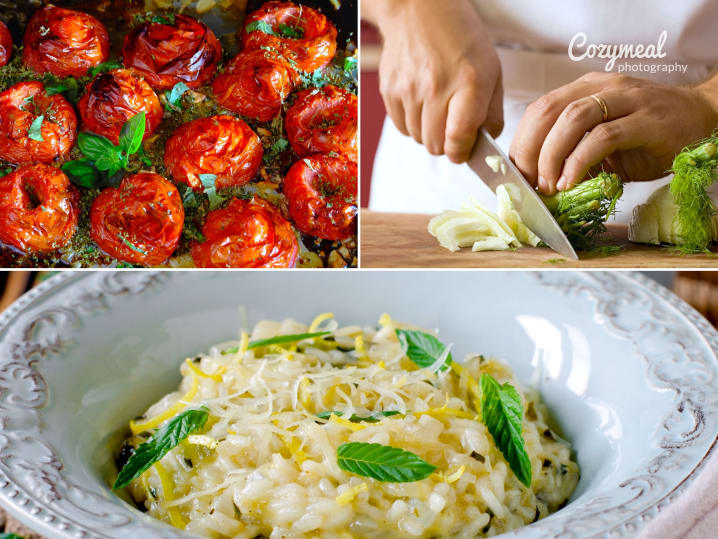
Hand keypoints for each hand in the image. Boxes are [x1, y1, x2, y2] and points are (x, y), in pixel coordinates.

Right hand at [364, 0, 502, 162]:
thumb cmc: (460, 40)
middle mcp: (436, 88)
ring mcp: (408, 90)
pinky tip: (421, 104)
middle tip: (452, 127)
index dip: (461, 152)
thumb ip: (491, 112)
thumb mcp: (492, 71)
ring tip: (437, 108)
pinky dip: (413, 123)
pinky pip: (402, 127)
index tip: (464, 150)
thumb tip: (484, 144)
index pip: (458, 139)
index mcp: (468, 83)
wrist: (420, 11)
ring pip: (418, 139)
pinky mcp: (390, 91)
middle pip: (435, 146)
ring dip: (429, 132)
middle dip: (446, 144)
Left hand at [510, 72, 717, 194]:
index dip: (521, 143)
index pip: (539, 110)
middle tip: (528, 182)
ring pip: (572, 119)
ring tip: (548, 185)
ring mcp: (626, 99)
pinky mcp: (646, 120)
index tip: (516, 174)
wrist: (701, 120)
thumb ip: (571, 153)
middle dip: (529, 150)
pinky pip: (602, 138)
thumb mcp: (600, 143)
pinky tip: (570, 181)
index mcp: (584, 89)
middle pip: (548, 111)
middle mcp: (602, 87)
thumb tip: (538, 182)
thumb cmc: (646, 136)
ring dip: (551, 156)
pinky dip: (579, 162)